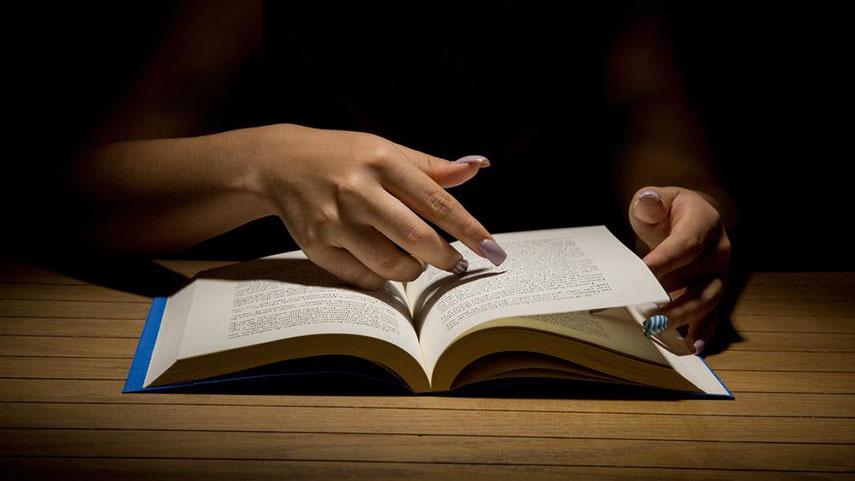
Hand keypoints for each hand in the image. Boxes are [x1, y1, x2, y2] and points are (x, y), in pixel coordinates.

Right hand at [253, 124, 506, 289]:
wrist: (280, 164)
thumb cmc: (344, 157)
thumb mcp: (386, 150)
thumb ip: (432, 167)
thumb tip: (478, 166)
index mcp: (381, 161)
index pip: (437, 202)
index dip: (470, 230)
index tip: (494, 250)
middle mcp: (358, 190)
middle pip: (417, 237)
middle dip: (444, 257)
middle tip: (454, 263)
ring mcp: (335, 220)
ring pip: (391, 264)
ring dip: (413, 270)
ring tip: (415, 261)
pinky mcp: (316, 245)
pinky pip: (362, 276)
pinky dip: (381, 277)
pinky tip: (383, 264)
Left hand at [629, 186, 731, 353]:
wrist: (689, 217)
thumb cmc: (668, 210)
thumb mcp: (656, 199)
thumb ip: (650, 202)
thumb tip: (648, 203)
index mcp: (705, 223)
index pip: (685, 245)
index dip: (664, 261)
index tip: (642, 275)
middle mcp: (718, 251)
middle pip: (699, 278)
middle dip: (673, 298)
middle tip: (646, 314)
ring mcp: (719, 274)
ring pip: (707, 300)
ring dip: (683, 317)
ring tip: (658, 330)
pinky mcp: (713, 292)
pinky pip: (713, 315)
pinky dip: (703, 332)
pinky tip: (690, 348)